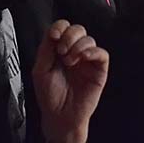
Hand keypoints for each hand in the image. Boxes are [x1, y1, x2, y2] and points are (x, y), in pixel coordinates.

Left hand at [33, 20, 108, 142]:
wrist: (60, 116)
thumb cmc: (49, 95)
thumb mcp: (40, 69)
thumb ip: (46, 49)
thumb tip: (53, 31)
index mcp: (59, 49)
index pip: (63, 27)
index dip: (59, 27)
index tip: (54, 36)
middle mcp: (74, 52)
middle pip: (77, 29)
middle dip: (69, 36)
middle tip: (61, 51)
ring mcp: (87, 61)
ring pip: (89, 39)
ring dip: (78, 46)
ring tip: (69, 61)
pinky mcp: (99, 70)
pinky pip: (102, 53)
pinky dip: (93, 52)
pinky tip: (83, 58)